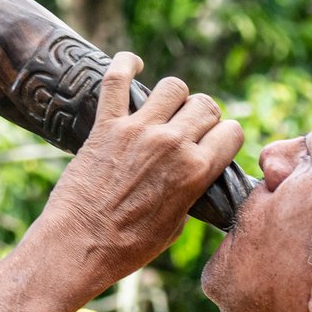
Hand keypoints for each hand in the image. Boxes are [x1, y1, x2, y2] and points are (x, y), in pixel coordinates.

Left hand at [24, 53, 243, 293]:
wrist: (79, 247)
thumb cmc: (128, 247)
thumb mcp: (178, 224)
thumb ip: (192, 190)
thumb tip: (197, 173)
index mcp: (196, 171)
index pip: (232, 132)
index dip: (225, 138)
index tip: (214, 145)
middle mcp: (171, 144)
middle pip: (205, 105)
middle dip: (202, 117)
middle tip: (187, 130)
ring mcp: (137, 131)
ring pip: (173, 86)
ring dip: (173, 96)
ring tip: (164, 109)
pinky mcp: (105, 125)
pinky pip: (116, 79)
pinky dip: (125, 64)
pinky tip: (132, 65)